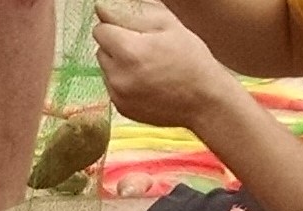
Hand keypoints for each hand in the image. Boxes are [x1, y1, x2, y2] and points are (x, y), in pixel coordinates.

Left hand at [92, 0, 231, 131]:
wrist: (201, 100)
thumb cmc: (190, 59)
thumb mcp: (168, 25)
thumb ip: (135, 13)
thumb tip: (105, 7)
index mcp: (129, 51)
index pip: (101, 30)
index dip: (115, 26)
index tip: (131, 29)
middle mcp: (118, 76)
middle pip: (101, 49)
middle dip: (116, 44)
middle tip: (143, 47)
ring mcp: (117, 95)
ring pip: (105, 69)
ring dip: (119, 63)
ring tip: (145, 65)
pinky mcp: (120, 108)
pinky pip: (112, 87)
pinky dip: (123, 81)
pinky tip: (145, 80)